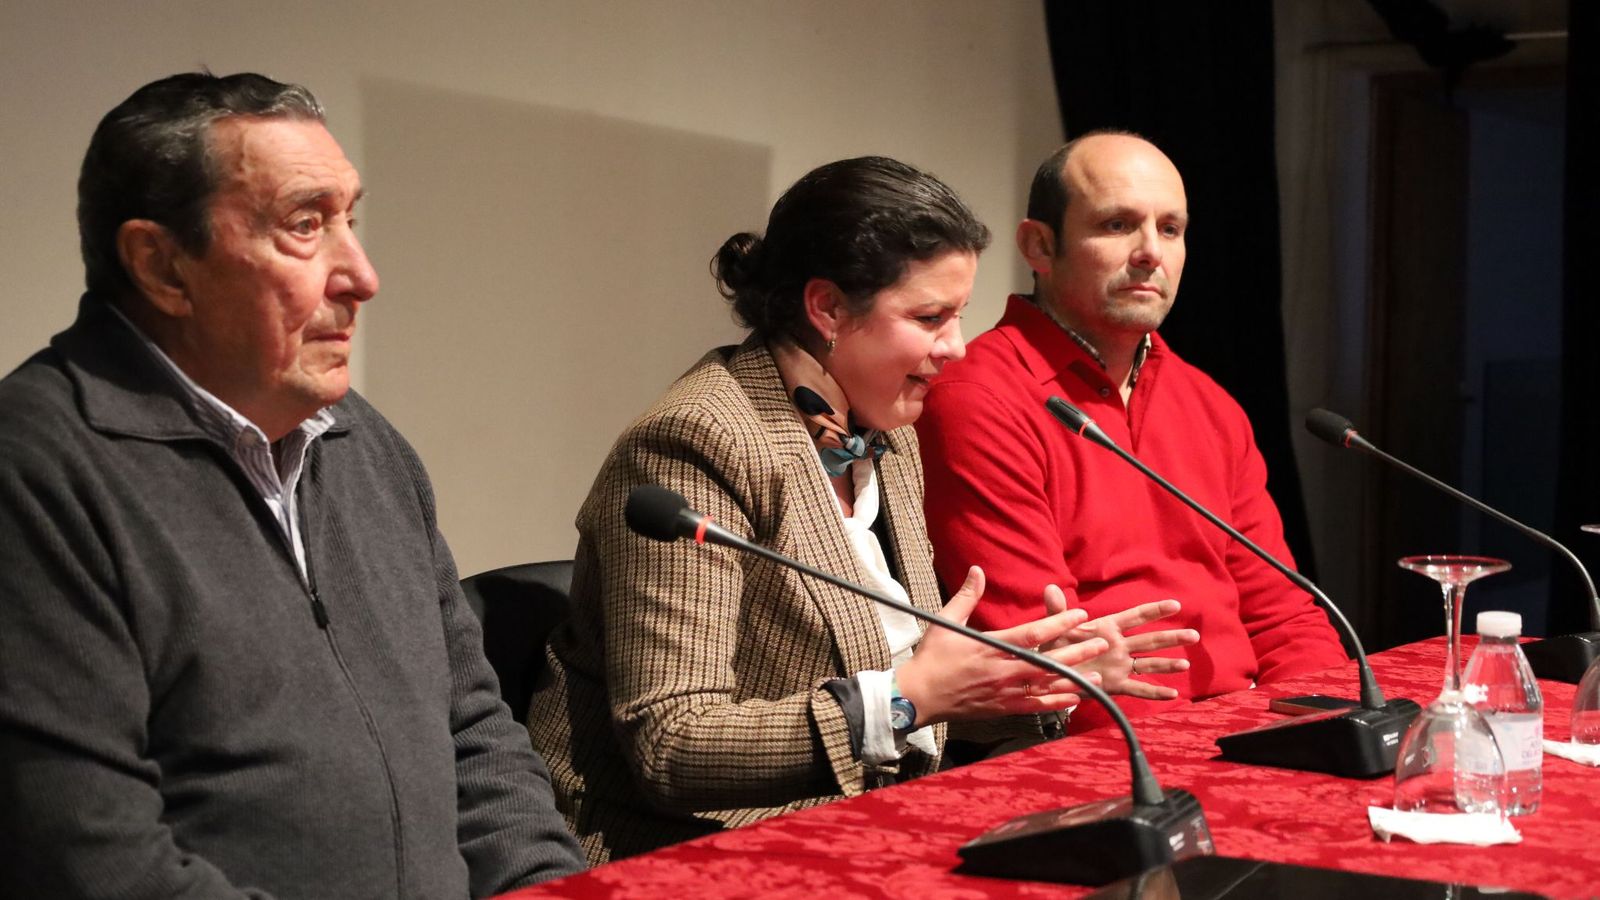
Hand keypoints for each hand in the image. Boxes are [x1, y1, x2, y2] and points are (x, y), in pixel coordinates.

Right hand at [895, 567, 1111, 725]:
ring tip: (1099, 677)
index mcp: (990, 647)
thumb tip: (977, 570)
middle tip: (1102, 643)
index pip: (1032, 634)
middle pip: (1047, 661)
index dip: (1059, 624)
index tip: (1079, 614)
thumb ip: (966, 596)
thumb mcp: (946, 622)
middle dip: (1077, 652)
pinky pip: (1034, 707)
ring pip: (1046, 687)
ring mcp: (1003, 692)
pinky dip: (1055, 704)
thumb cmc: (931, 658)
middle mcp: (1001, 670)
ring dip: (1074, 681)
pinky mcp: (1002, 708)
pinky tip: (1073, 700)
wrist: (918, 697)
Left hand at [1042, 591, 1197, 699]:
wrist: (1049, 673)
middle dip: (1171, 638)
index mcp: (1107, 628)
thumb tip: (1050, 588)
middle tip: (1193, 635)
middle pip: (1149, 641)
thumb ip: (1057, 611)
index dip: (1154, 611)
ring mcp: (1119, 666)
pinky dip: (1154, 692)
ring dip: (1168, 664)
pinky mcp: (1115, 684)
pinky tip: (1173, 694)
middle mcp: (1118, 646)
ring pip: (1148, 663)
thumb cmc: (1055, 646)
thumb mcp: (1056, 629)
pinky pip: (1138, 688)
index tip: (1175, 605)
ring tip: (1186, 664)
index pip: (1135, 617)